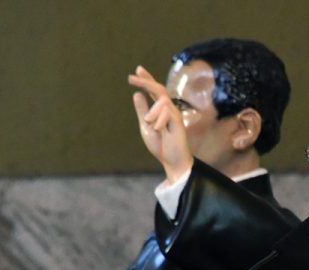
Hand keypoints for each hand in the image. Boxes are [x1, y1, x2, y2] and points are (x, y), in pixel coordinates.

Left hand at [128, 65, 192, 181]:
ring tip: (154, 128)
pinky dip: (158, 121)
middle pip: (158, 89)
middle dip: (145, 81)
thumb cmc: (161, 145)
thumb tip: (136, 95)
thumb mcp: (146, 127)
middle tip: (131, 78)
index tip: (138, 70)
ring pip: (160, 102)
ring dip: (152, 114)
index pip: (154, 91)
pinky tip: (161, 131)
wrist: (172, 160)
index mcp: (161, 110)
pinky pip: (165, 112)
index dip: (147, 79)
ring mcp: (174, 114)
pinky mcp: (178, 120)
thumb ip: (142, 111)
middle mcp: (169, 109)